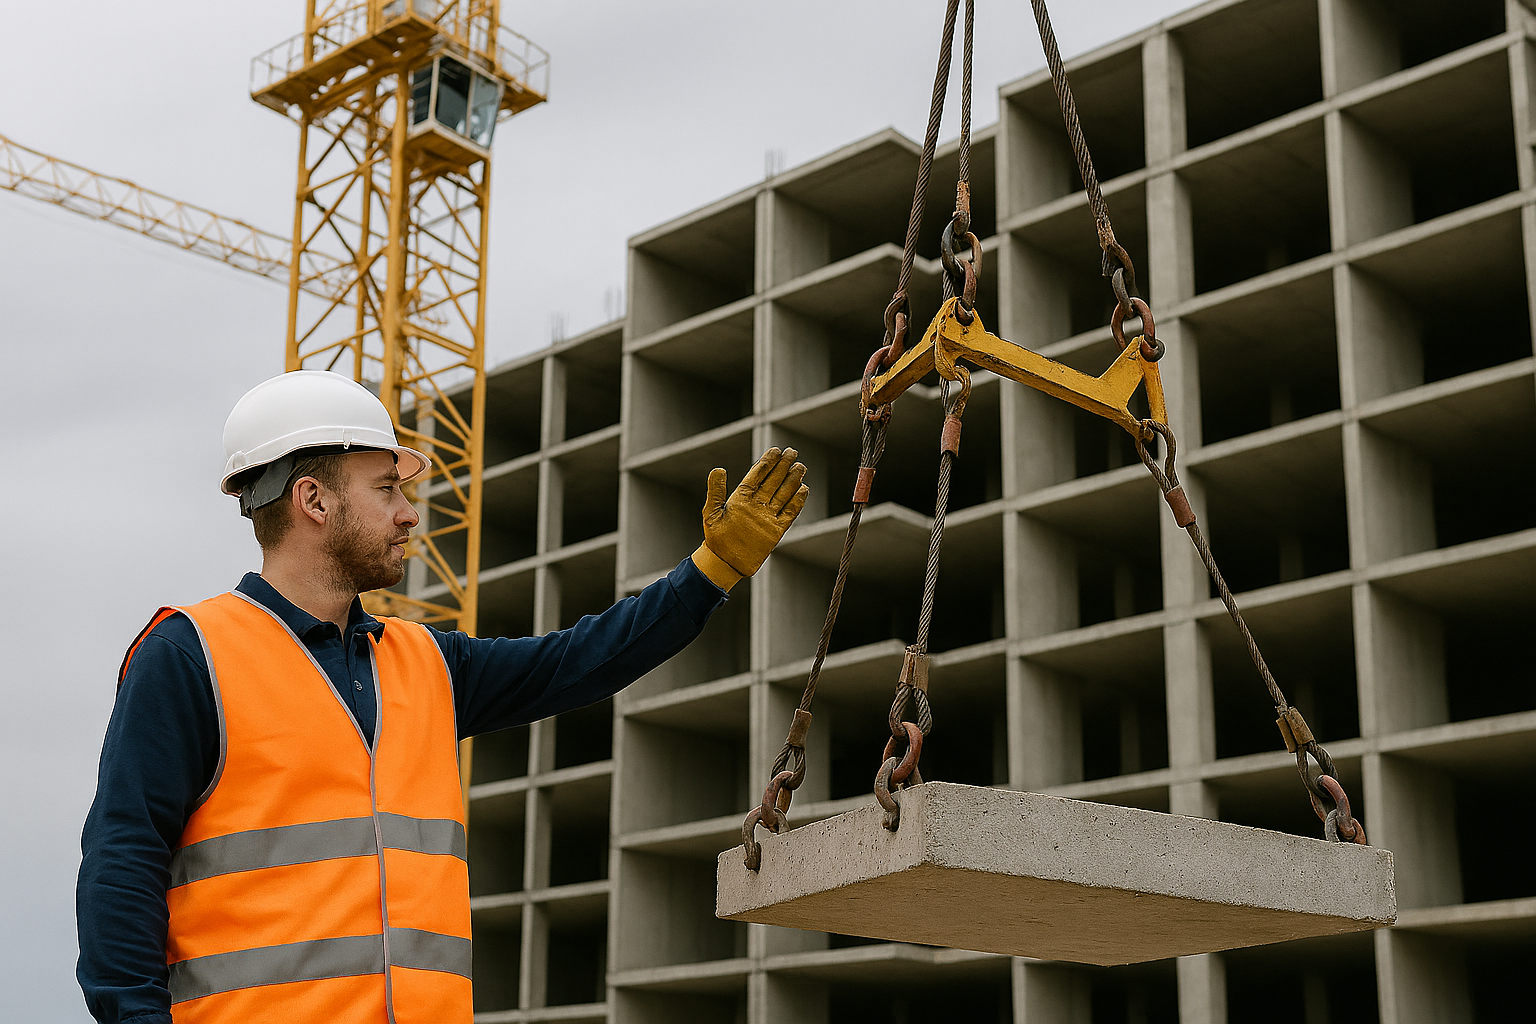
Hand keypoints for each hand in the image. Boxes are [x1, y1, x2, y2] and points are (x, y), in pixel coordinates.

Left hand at [691, 447, 808, 590]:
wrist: (724, 562)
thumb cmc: (715, 538)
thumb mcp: (711, 512)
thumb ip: (716, 491)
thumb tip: (718, 469)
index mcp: (741, 497)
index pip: (757, 475)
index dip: (766, 462)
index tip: (775, 450)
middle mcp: (756, 504)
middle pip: (773, 481)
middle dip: (782, 466)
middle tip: (792, 452)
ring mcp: (767, 516)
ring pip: (783, 494)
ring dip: (792, 480)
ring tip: (800, 467)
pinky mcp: (776, 530)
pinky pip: (789, 513)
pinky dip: (797, 502)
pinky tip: (803, 489)